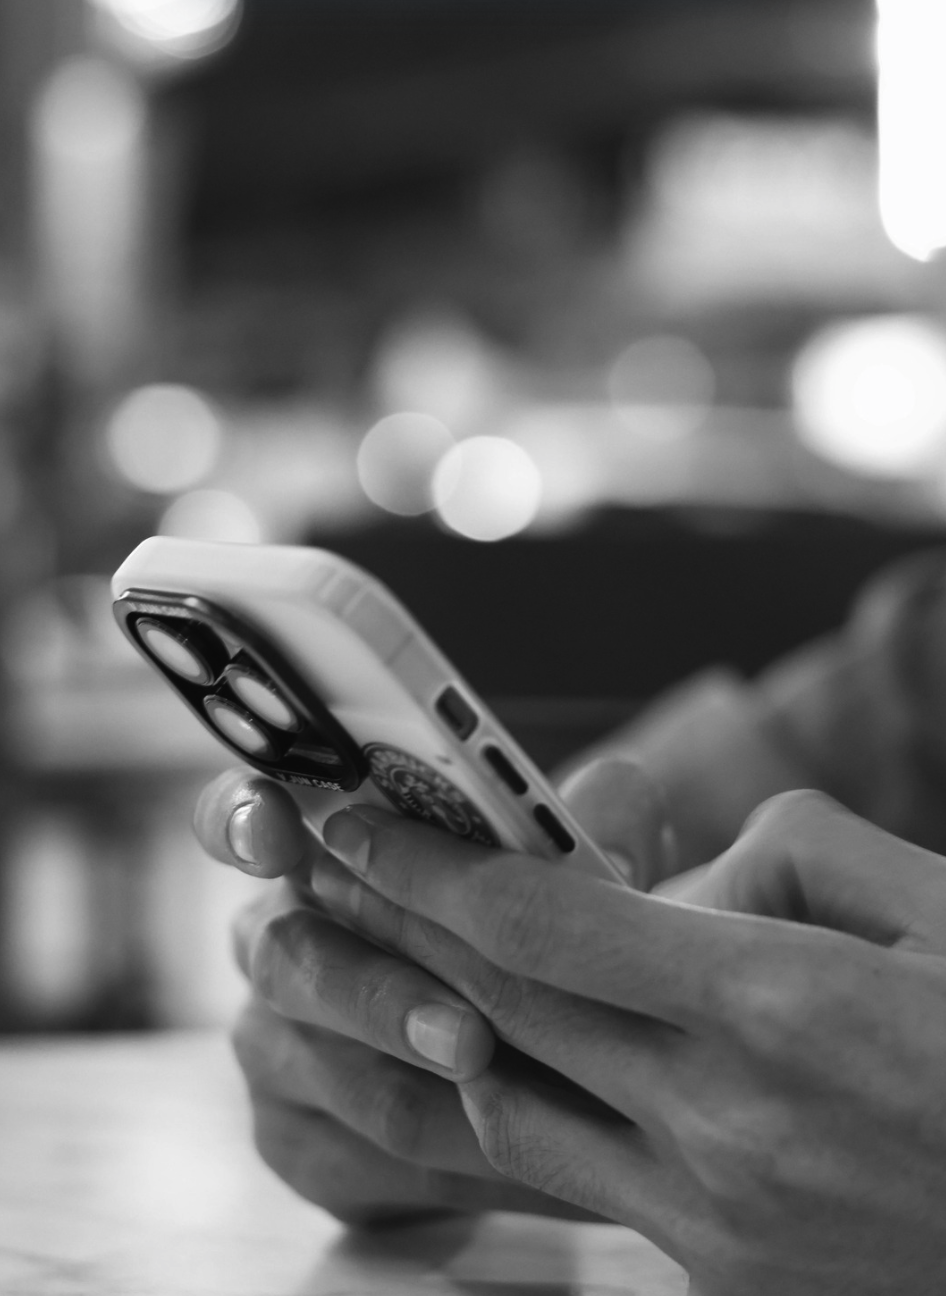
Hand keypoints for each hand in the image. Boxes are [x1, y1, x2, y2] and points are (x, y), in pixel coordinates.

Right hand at [193, 759, 669, 1222]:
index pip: (238, 818)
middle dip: (387, 1000)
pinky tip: (544, 1164)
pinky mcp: (299, 1144)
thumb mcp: (578, 846)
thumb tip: (607, 851)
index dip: (243, 818)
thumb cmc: (545, 905)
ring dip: (442, 1102)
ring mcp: (272, 1050)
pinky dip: (465, 1170)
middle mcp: (269, 943)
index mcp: (311, 847)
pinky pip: (371, 1169)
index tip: (277, 828)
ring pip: (342, 1081)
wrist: (546, 1023)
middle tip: (470, 1035)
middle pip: (295, 964)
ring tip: (536, 1110)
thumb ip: (598, 813)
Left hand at [316, 790, 945, 1294]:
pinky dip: (505, 1111)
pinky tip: (476, 1063)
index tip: (350, 820)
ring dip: (415, 1032)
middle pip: (500, 1011)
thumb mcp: (932, 904)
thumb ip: (789, 860)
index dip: (428, 865)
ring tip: (343, 969)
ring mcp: (717, 1219)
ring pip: (508, 1111)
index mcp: (778, 1004)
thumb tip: (679, 879)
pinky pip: (574, 1179)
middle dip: (384, 933)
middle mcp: (726, 1121)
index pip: (542, 923)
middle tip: (300, 879)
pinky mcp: (725, 1277)